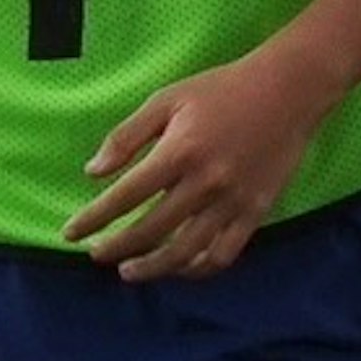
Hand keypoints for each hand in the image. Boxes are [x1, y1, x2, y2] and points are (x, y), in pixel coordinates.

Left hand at [68, 47, 321, 279]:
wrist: (289, 90)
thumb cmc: (223, 89)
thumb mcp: (168, 99)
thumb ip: (127, 136)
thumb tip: (93, 173)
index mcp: (180, 152)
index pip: (126, 196)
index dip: (94, 218)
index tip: (71, 233)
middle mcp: (205, 183)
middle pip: (150, 230)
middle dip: (115, 247)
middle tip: (96, 254)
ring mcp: (233, 201)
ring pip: (185, 252)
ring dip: (151, 268)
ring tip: (129, 271)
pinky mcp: (257, 211)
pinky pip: (224, 253)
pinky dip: (197, 269)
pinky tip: (179, 267)